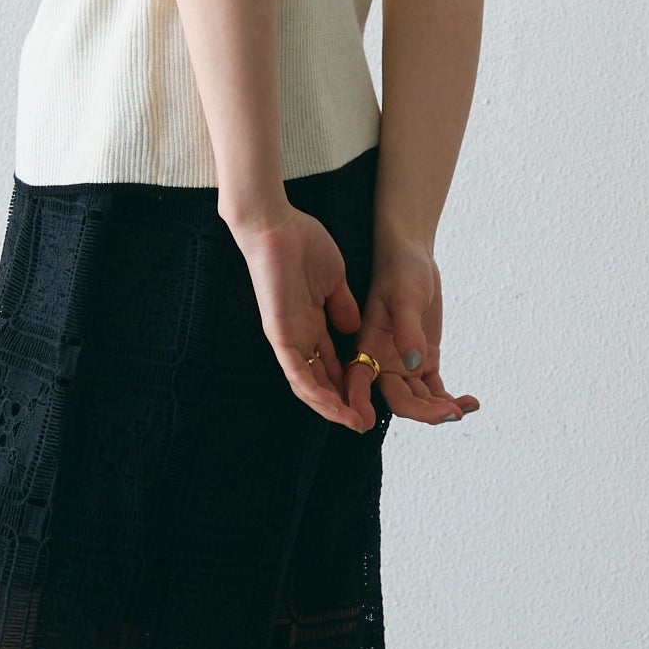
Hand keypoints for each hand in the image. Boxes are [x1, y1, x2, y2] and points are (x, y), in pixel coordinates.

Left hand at [229, 202, 376, 429]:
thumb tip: (354, 329)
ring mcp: (287, 336)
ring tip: (354, 423)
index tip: (369, 402)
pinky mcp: (280, 333)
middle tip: (364, 423)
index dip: (348, 386)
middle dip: (342, 405)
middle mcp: (298, 336)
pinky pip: (296, 371)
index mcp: (311, 324)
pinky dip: (314, 392)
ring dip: (330, 407)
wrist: (279, 225)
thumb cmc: (304, 245)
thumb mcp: (334, 282)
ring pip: (306, 384)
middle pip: (318, 382)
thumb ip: (343, 307)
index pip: (329, 365)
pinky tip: (333, 407)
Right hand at [342, 234, 479, 426]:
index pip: (359, 386)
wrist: (413, 256)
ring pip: (420, 401)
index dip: (359, 407)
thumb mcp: (404, 298)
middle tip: (452, 413)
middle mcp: (382, 363)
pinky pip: (435, 391)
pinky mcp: (424, 362)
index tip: (365, 425)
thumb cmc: (400, 271)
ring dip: (442, 410)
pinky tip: (471, 402)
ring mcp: (405, 365)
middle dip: (424, 413)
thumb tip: (415, 366)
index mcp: (366, 349)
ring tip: (467, 407)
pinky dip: (451, 400)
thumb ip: (408, 332)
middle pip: (399, 401)